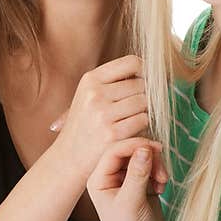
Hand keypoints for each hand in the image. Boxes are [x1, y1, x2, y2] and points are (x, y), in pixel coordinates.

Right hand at [49, 55, 152, 177]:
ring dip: (144, 112)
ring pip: (145, 102)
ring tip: (131, 120)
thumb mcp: (90, 96)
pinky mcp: (112, 134)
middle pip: (141, 84)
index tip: (148, 81)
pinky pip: (143, 120)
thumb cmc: (85, 125)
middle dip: (145, 96)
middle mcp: (95, 93)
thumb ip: (114, 82)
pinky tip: (131, 131)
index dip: (146, 71)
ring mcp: (103, 114)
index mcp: (91, 79)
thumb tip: (153, 71)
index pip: (132, 62)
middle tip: (138, 108)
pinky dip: (142, 126)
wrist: (68, 158)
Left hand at [87, 141, 169, 220]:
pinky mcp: (141, 183)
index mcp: (98, 180)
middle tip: (162, 169)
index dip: (134, 146)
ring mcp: (126, 179)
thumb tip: (145, 148)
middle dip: (148, 157)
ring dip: (156, 165)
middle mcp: (110, 177)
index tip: (153, 148)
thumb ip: (137, 173)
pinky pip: (152, 166)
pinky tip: (161, 187)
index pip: (114, 151)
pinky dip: (159, 172)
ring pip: (142, 157)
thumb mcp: (131, 201)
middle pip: (129, 151)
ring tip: (162, 181)